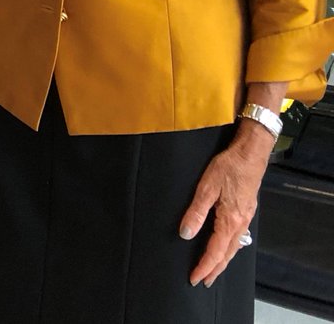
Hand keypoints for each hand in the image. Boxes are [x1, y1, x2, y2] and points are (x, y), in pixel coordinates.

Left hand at [178, 131, 270, 286]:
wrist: (250, 154)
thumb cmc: (228, 167)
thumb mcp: (206, 188)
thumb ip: (195, 212)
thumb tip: (185, 234)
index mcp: (230, 220)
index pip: (215, 251)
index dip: (204, 266)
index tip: (194, 277)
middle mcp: (240, 223)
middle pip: (227, 254)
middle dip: (214, 269)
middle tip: (203, 281)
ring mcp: (245, 217)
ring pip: (233, 246)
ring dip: (222, 260)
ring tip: (213, 269)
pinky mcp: (246, 210)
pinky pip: (238, 236)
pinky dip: (230, 247)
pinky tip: (225, 245)